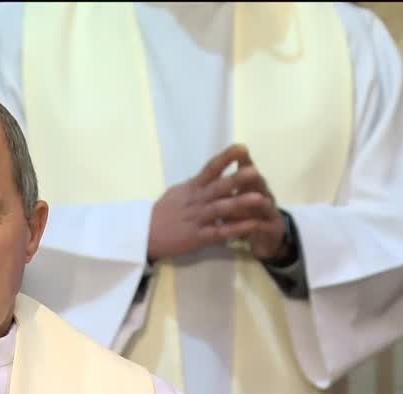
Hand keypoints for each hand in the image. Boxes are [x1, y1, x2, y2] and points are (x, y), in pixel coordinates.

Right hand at [147, 144, 282, 259]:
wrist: (142, 235)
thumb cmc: (161, 213)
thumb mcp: (177, 193)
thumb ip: (195, 185)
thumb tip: (211, 174)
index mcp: (191, 188)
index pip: (209, 169)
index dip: (226, 158)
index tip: (242, 148)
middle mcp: (195, 201)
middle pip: (217, 188)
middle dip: (236, 180)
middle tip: (255, 171)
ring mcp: (196, 219)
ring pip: (219, 209)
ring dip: (239, 203)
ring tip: (259, 198)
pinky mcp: (196, 237)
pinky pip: (218, 232)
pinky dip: (235, 229)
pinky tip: (251, 225)